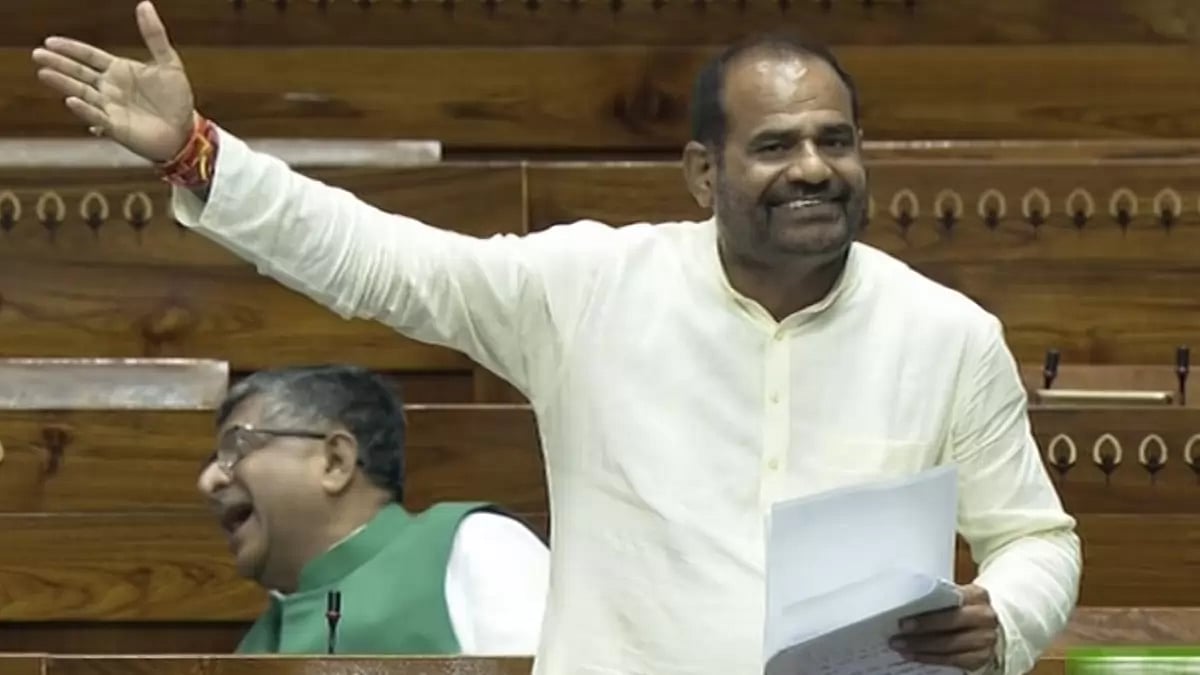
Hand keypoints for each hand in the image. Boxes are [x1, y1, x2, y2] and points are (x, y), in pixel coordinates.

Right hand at [31, 1, 194, 161]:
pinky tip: (72, 100)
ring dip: (63, 84)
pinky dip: (85, 110)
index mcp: (119, 71)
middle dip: (59, 64)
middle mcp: (110, 89)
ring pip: (82, 93)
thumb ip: (155, 36)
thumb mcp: (169, 63)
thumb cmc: (176, 99)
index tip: (51, 41)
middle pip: (79, 74)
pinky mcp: (116, 127)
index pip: (89, 57)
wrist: (186, 130)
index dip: (71, 49)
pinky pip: (97, 117)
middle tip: (38, 54)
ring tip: (45, 73)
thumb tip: (144, 4)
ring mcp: (110, 108)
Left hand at [890, 584, 998, 670]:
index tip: (904, 620)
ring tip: (901, 646)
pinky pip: (952, 660)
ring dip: (921, 647)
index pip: (950, 602)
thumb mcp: (954, 598)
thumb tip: (903, 604)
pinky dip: (930, 658)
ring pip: (950, 645)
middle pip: (950, 623)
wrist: (983, 627)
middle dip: (922, 630)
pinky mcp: (981, 657)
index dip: (927, 613)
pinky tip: (913, 655)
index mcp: (977, 595)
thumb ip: (937, 598)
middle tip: (898, 634)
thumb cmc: (961, 609)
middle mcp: (985, 616)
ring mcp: (986, 639)